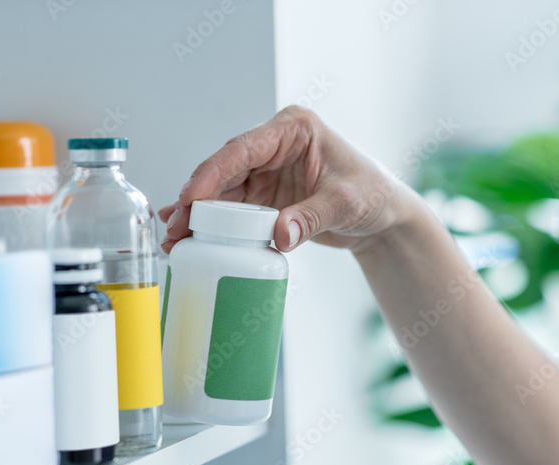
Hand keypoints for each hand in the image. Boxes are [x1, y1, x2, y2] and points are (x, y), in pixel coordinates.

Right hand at [158, 106, 424, 252]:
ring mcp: (267, 171)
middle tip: (176, 227)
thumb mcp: (345, 204)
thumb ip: (310, 218)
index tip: (190, 197)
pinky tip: (189, 237)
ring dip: (199, 216)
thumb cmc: (373, 194)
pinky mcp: (266, 196)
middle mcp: (274, 146)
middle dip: (197, 200)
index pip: (243, 149)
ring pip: (222, 192)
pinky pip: (233, 210)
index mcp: (293, 129)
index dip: (212, 173)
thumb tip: (277, 235)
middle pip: (224, 171)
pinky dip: (214, 225)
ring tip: (176, 240)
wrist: (383, 217)